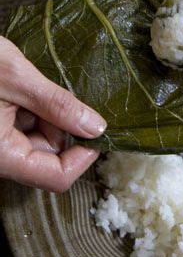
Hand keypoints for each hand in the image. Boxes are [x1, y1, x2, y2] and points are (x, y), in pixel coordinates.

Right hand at [0, 37, 105, 192]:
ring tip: (32, 85)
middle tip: (55, 93)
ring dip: (47, 114)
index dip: (83, 157)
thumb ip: (58, 105)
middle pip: (49, 157)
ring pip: (40, 140)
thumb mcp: (18, 79)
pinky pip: (25, 128)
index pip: (55, 177)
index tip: (98, 130)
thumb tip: (95, 127)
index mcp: (0, 154)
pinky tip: (25, 87)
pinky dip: (34, 109)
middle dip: (61, 126)